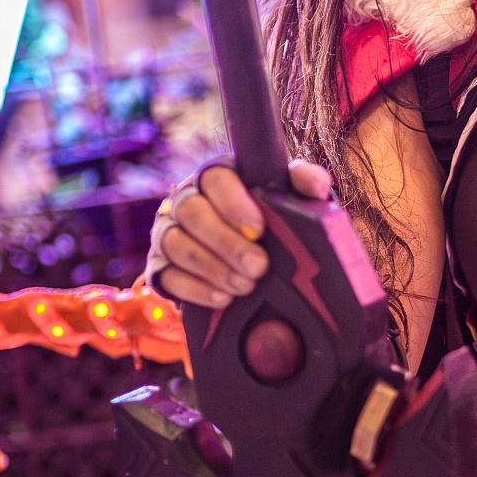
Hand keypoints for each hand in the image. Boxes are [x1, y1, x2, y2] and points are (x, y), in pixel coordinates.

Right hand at [145, 160, 332, 308]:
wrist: (252, 265)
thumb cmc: (271, 224)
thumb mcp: (291, 201)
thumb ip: (305, 184)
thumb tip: (317, 185)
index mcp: (217, 177)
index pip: (216, 178)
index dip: (234, 203)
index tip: (260, 230)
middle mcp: (185, 199)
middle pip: (192, 212)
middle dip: (226, 242)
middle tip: (258, 266)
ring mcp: (167, 232)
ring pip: (176, 244)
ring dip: (212, 268)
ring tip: (244, 286)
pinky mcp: (159, 266)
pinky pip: (166, 275)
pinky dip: (195, 289)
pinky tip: (223, 299)